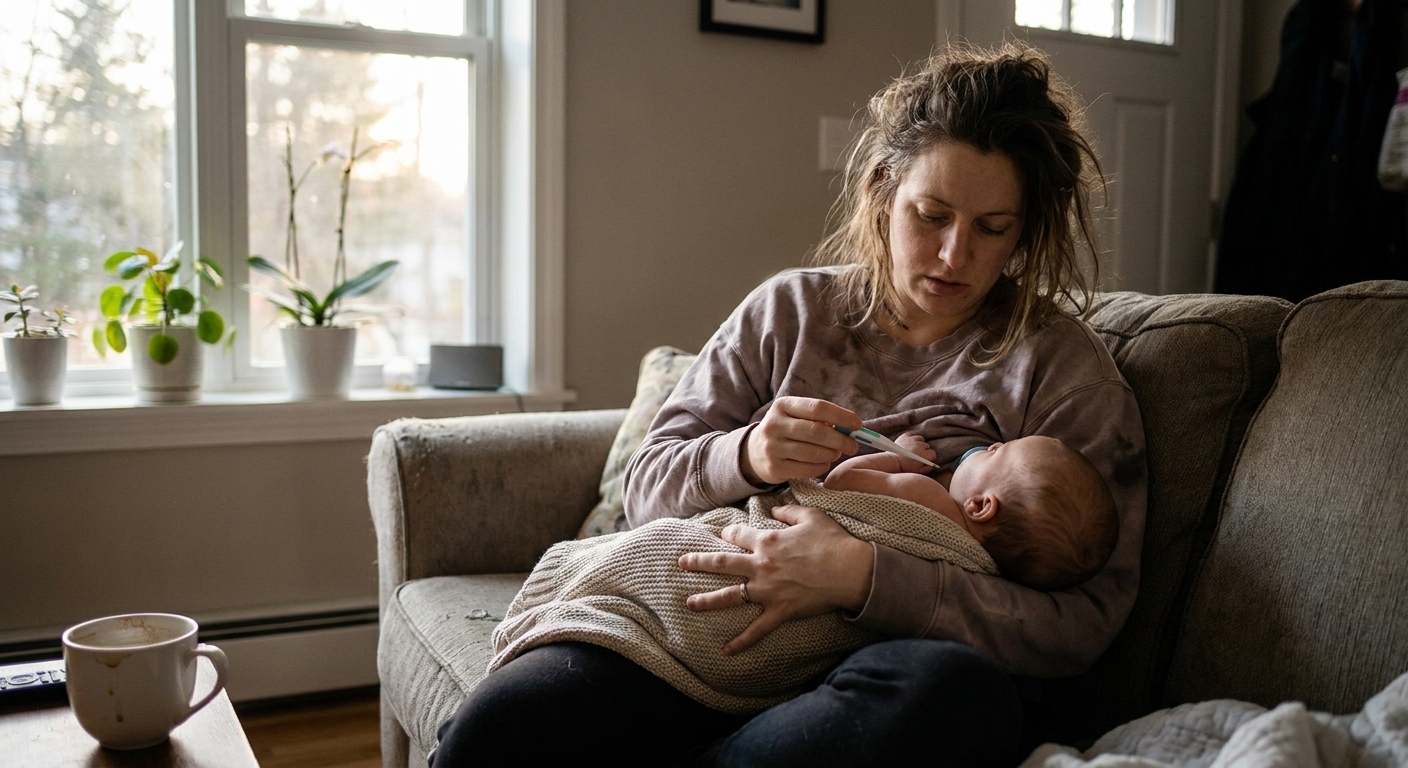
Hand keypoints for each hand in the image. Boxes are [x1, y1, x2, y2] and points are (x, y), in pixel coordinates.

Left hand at [678, 505, 873, 654]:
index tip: (724, 534)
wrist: (851, 570)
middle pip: (722, 563)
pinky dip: (741, 642)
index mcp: (767, 541)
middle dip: (699, 562)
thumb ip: (789, 510)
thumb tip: (775, 508)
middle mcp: (761, 565)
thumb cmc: (833, 541)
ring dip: (707, 600)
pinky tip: (725, 651)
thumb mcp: (811, 516)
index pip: (739, 535)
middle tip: (682, 563)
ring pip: (730, 596)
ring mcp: (767, 590)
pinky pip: (756, 630)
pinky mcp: (779, 611)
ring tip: (689, 603)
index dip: (729, 533)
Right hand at [741, 397, 862, 485]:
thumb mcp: (795, 416)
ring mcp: (772, 447)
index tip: (857, 425)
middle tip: (853, 446)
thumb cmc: (786, 430)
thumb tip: (850, 428)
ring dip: (832, 454)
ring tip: (836, 453)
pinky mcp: (774, 468)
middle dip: (841, 440)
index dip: (841, 416)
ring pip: (814, 453)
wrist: (753, 452)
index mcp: (783, 405)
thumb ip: (819, 418)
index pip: (817, 408)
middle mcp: (774, 425)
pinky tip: (823, 463)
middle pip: (817, 432)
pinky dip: (822, 467)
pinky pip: (808, 469)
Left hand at [894, 432, 937, 473]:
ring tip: (914, 448)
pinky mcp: (906, 435)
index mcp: (924, 454)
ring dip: (919, 443)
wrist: (892, 461)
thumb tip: (932, 465)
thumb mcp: (918, 471)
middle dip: (924, 450)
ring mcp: (913, 439)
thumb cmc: (905, 467)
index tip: (925, 458)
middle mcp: (920, 445)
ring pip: (921, 439)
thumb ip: (927, 468)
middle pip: (927, 446)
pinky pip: (913, 434)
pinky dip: (912, 438)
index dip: (929, 457)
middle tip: (917, 455)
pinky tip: (910, 443)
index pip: (933, 453)